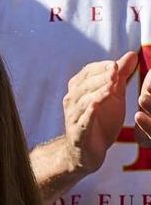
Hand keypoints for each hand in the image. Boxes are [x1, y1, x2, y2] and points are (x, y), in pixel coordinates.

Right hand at [60, 50, 139, 175]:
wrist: (88, 151)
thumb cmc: (100, 120)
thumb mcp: (112, 95)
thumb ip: (120, 75)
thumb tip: (131, 54)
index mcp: (79, 90)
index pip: (86, 73)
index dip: (100, 68)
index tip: (115, 65)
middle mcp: (72, 102)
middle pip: (84, 86)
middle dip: (100, 78)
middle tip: (115, 72)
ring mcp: (74, 118)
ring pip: (83, 102)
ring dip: (96, 93)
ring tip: (111, 86)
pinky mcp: (79, 134)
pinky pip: (82, 122)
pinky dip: (88, 114)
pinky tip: (96, 106)